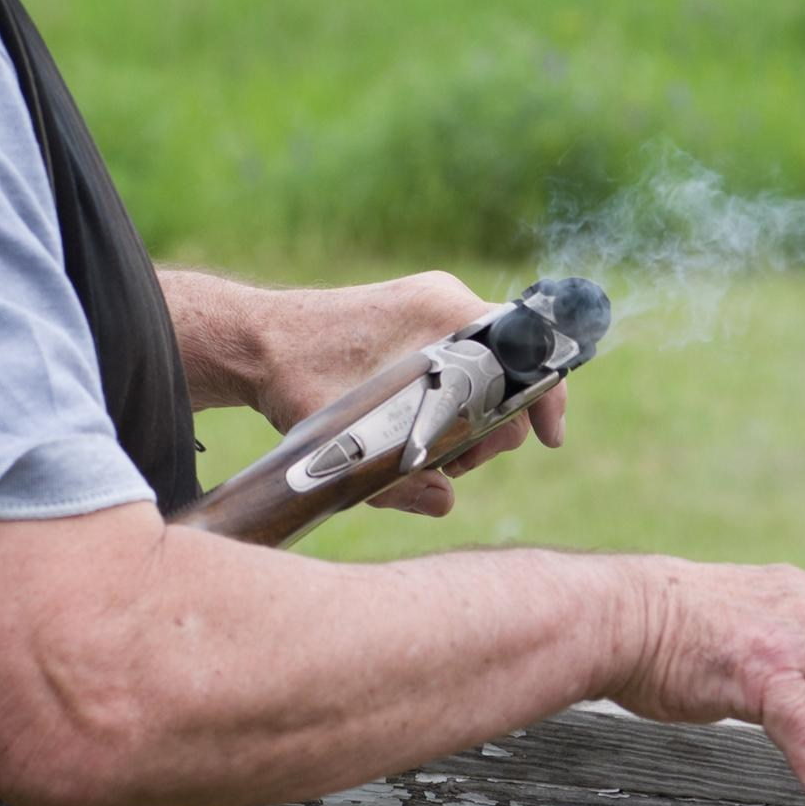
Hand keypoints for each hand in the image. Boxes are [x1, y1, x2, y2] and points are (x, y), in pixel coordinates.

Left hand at [247, 271, 567, 516]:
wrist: (254, 343)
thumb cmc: (298, 378)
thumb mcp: (352, 438)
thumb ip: (401, 479)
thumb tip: (446, 502)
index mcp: (443, 312)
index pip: (529, 349)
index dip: (548, 399)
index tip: (550, 438)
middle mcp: (445, 302)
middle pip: (508, 374)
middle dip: (495, 429)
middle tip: (459, 465)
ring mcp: (431, 308)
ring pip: (483, 374)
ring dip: (469, 422)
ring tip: (432, 457)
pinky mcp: (415, 321)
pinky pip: (459, 364)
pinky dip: (452, 403)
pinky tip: (419, 435)